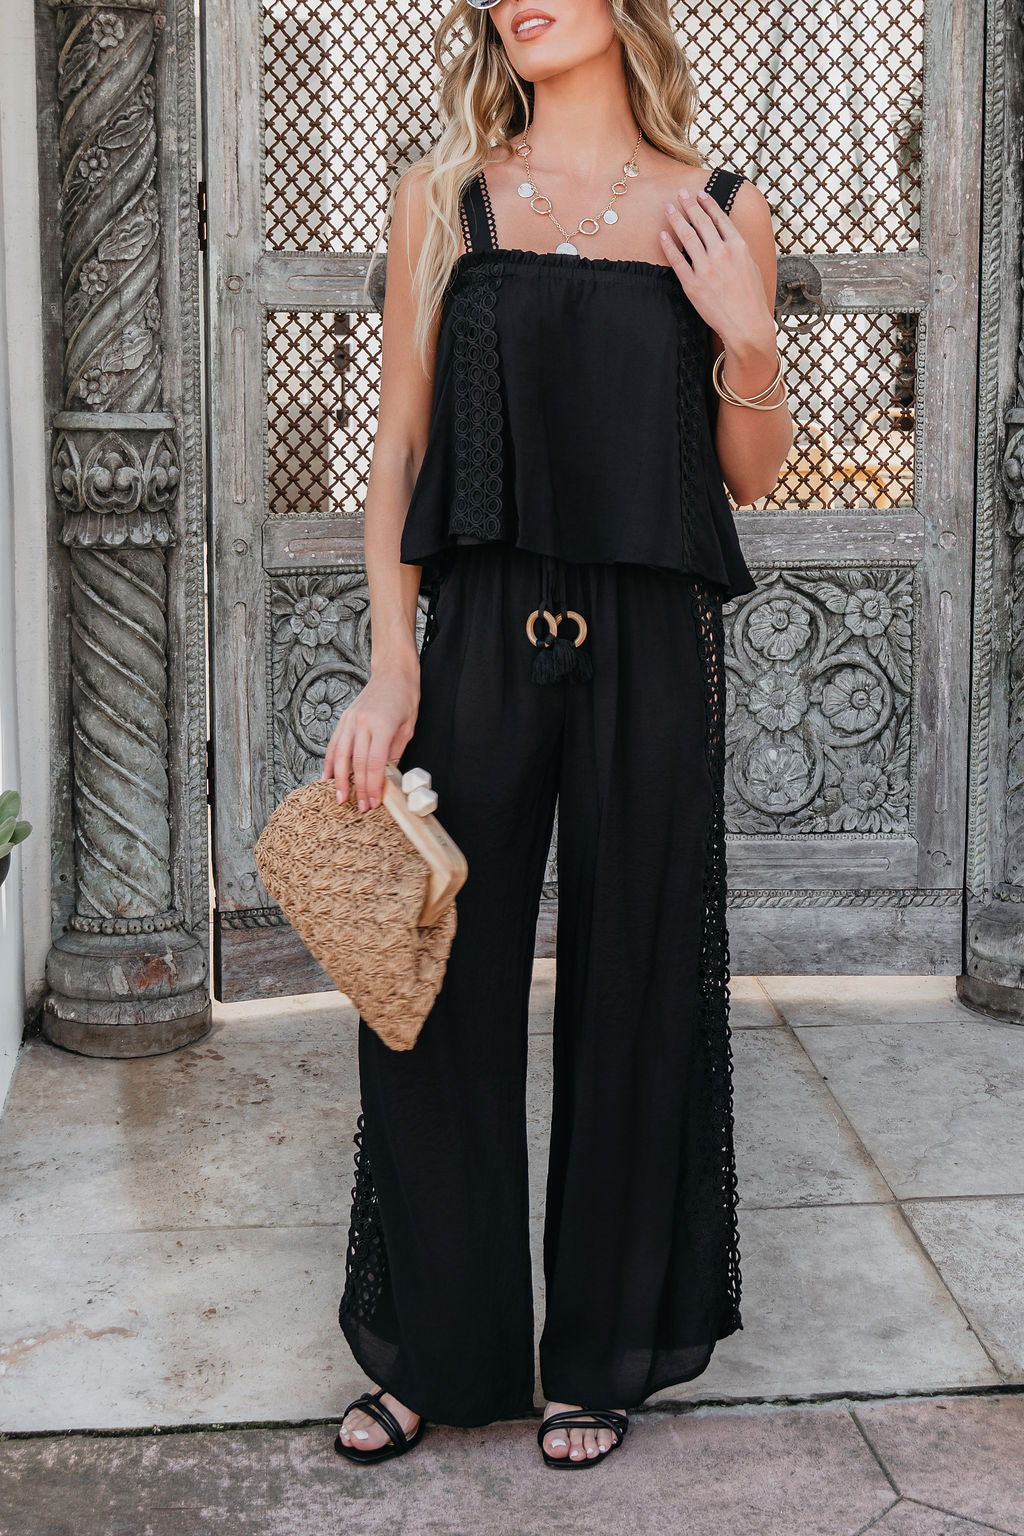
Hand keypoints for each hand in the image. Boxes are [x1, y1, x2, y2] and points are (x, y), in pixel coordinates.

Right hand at [321, 664, 420, 812]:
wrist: (393, 673)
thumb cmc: (405, 699)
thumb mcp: (407, 729)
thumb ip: (394, 754)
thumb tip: (385, 779)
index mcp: (381, 726)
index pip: (373, 764)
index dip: (372, 786)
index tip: (373, 802)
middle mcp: (362, 723)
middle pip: (356, 763)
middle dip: (358, 788)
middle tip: (359, 807)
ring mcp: (350, 720)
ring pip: (340, 755)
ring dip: (338, 780)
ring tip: (339, 798)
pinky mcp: (343, 719)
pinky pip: (334, 744)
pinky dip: (329, 762)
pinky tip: (327, 777)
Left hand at [660, 187, 775, 353]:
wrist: (746, 323)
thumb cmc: (752, 298)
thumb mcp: (751, 266)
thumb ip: (738, 249)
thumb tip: (729, 238)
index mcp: (738, 246)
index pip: (720, 218)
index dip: (708, 204)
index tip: (700, 194)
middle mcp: (721, 252)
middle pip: (702, 222)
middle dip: (689, 204)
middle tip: (680, 193)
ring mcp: (706, 268)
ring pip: (687, 236)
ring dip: (676, 218)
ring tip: (668, 208)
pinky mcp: (692, 284)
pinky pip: (676, 260)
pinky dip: (668, 245)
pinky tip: (662, 235)